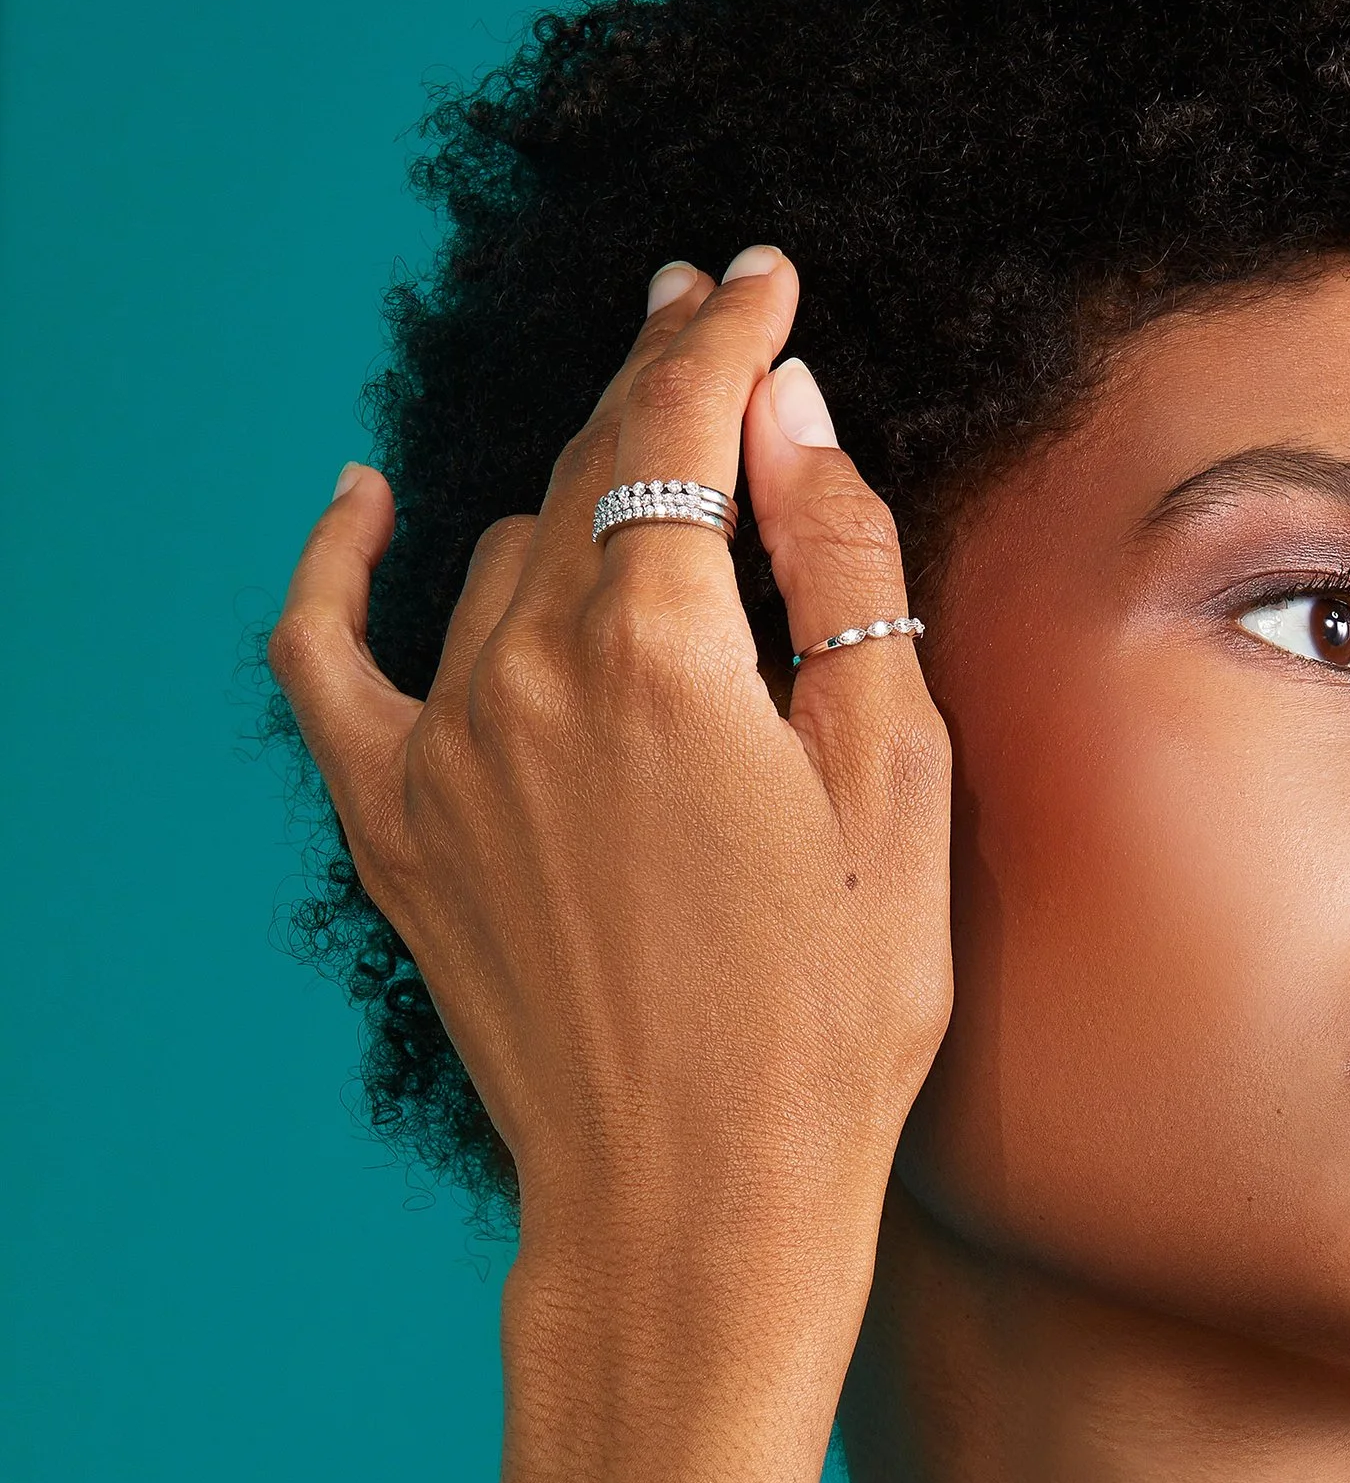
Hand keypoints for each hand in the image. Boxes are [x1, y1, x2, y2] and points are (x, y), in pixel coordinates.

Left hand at [269, 256, 951, 1316]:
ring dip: (576, 503)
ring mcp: (442, 749)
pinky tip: (360, 502)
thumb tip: (793, 414)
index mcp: (658, 653)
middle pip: (588, 470)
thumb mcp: (892, 788)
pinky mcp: (395, 826)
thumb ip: (843, 573)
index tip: (762, 277)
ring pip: (499, 555)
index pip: (682, 424)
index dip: (725, 332)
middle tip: (710, 317)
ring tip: (645, 486)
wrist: (694, 1205)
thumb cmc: (827, 1024)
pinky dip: (338, 567)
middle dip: (658, 382)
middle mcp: (524, 674)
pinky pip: (323, 656)